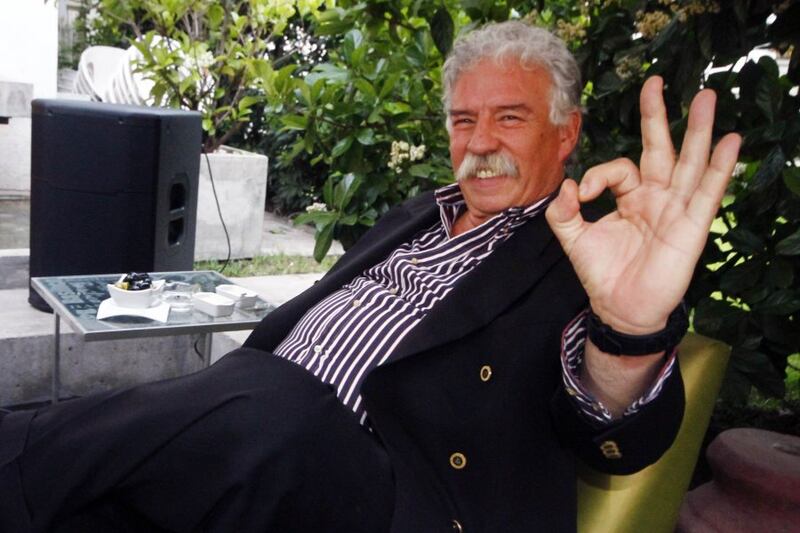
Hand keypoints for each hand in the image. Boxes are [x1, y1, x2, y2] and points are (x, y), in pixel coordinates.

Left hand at [545, 76, 740, 334]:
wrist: (620, 308)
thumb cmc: (601, 273)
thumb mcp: (573, 239)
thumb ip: (563, 212)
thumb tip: (567, 185)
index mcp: (631, 196)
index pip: (619, 168)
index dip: (599, 176)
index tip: (582, 195)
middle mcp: (656, 197)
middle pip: (661, 149)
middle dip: (660, 116)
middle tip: (656, 82)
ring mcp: (676, 209)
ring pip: (689, 163)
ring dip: (698, 130)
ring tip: (706, 97)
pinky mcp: (691, 227)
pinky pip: (707, 193)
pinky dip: (720, 168)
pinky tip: (731, 142)